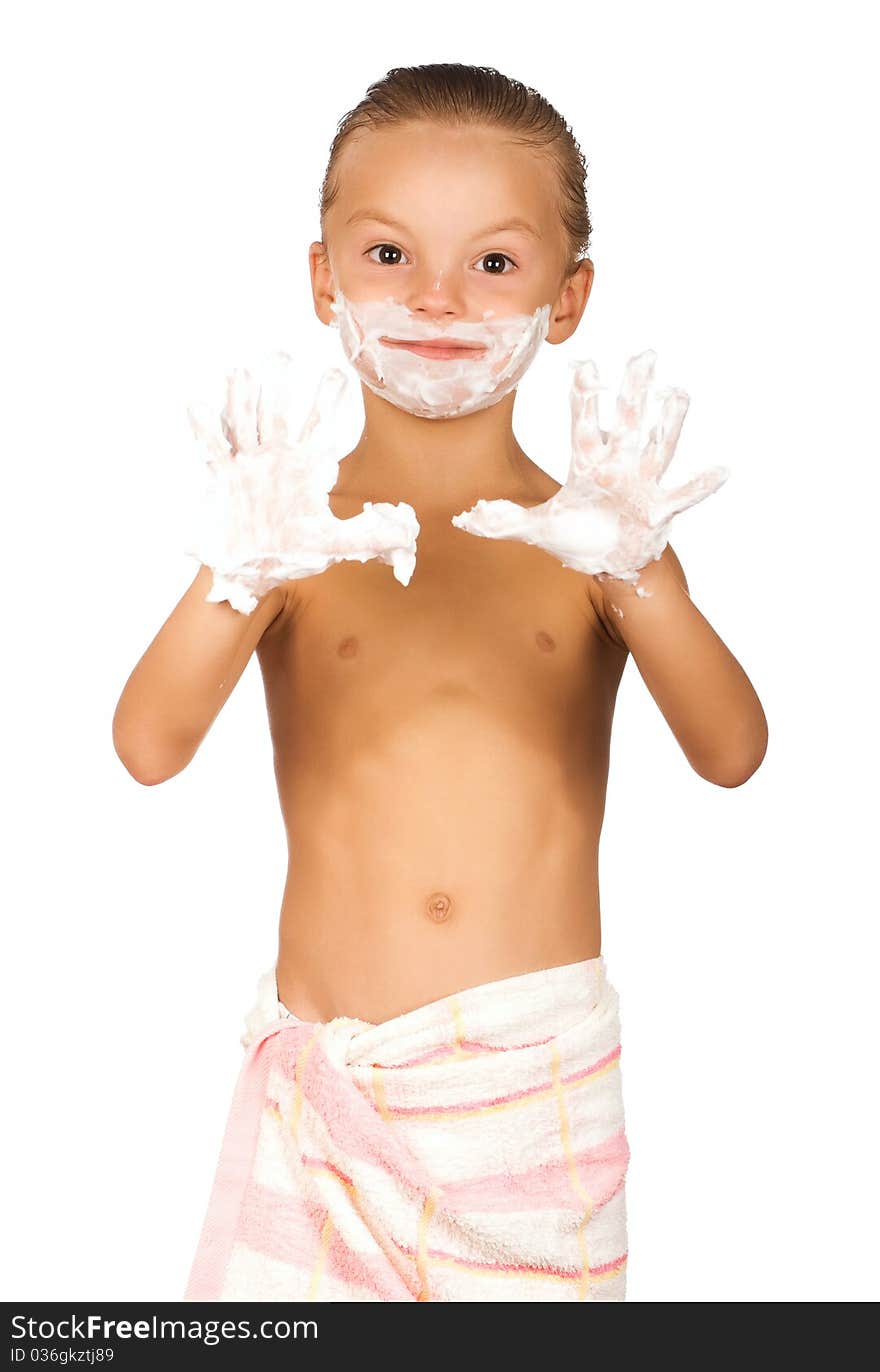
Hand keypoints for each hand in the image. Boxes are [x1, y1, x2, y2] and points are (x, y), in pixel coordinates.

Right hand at [184, 351, 419, 612]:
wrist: (251, 570)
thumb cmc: (292, 553)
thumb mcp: (334, 545)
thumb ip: (370, 536)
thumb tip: (408, 531)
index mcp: (305, 469)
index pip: (319, 428)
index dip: (327, 402)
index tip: (337, 374)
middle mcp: (276, 460)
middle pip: (278, 416)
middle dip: (279, 387)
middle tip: (282, 355)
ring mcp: (247, 467)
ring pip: (244, 425)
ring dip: (241, 400)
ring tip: (241, 372)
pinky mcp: (223, 481)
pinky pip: (214, 452)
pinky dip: (206, 431)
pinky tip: (199, 407)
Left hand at [450, 350, 728, 585]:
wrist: (611, 564)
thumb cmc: (579, 540)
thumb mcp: (538, 531)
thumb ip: (504, 522)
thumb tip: (465, 518)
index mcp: (588, 466)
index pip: (584, 425)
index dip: (585, 397)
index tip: (585, 366)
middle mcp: (618, 468)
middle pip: (627, 421)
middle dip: (634, 390)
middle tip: (645, 354)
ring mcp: (642, 486)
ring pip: (657, 447)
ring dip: (668, 422)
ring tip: (678, 394)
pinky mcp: (659, 510)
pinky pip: (682, 494)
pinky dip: (701, 485)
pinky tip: (721, 470)